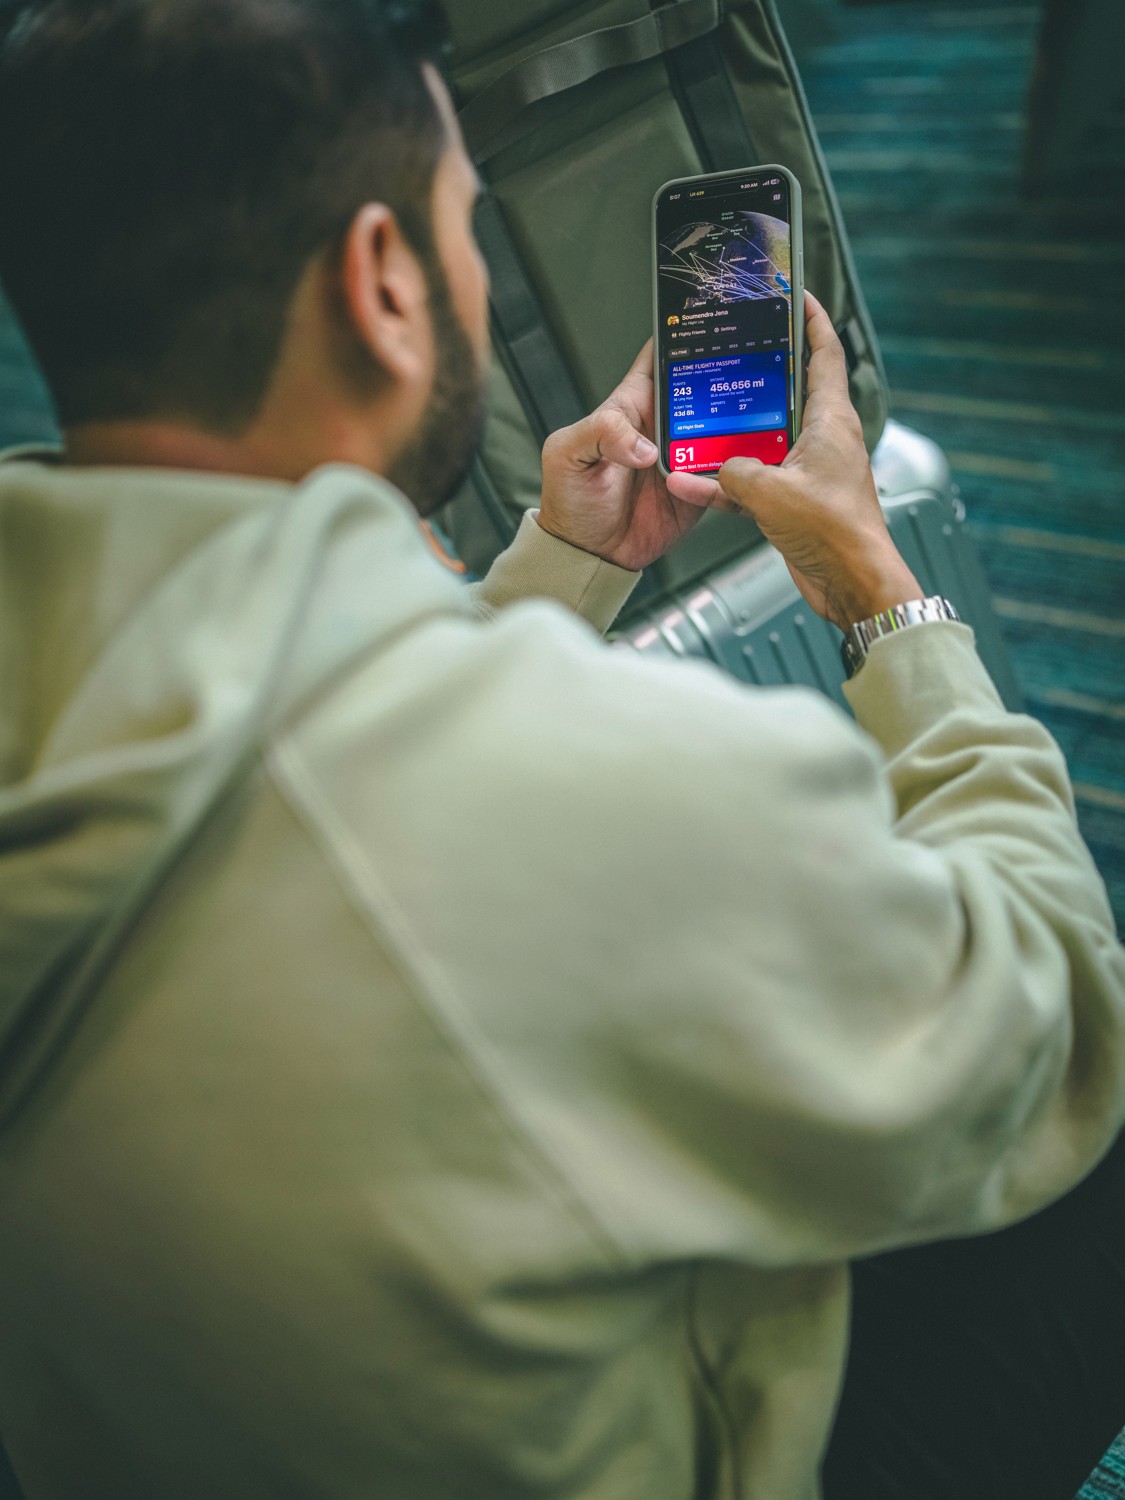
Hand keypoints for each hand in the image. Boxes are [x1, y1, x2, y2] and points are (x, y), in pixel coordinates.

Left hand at [537, 340, 731, 571]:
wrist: (589, 555)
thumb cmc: (570, 501)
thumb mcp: (567, 455)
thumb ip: (600, 434)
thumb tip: (644, 445)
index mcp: (630, 406)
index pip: (659, 357)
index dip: (680, 334)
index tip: (706, 318)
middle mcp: (661, 426)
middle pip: (702, 386)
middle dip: (725, 372)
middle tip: (748, 366)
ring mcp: (683, 455)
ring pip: (721, 425)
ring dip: (737, 419)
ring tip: (758, 409)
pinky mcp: (698, 486)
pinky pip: (725, 470)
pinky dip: (737, 466)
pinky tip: (744, 459)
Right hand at [716, 293, 920, 630]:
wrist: (854, 583)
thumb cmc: (837, 533)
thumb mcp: (771, 492)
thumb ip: (735, 470)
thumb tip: (717, 468)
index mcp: (832, 421)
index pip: (825, 352)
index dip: (810, 320)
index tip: (793, 297)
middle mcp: (824, 440)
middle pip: (790, 391)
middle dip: (760, 374)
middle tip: (732, 355)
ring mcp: (810, 471)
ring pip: (765, 439)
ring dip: (735, 436)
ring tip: (702, 423)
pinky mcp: (797, 501)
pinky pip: (756, 481)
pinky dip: (729, 482)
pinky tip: (699, 486)